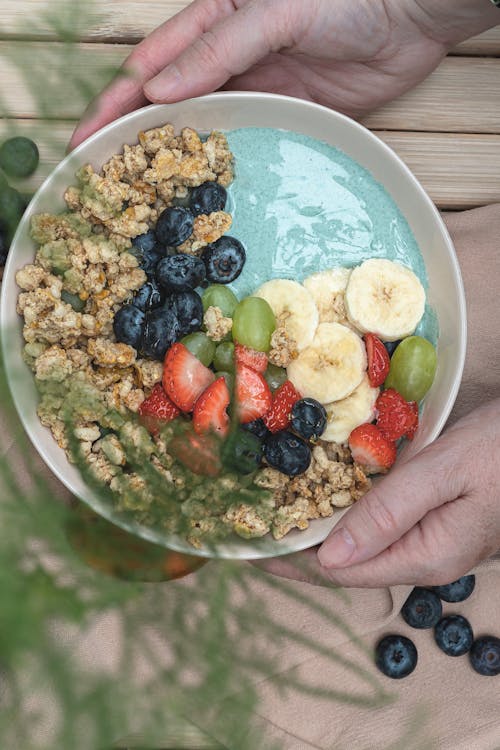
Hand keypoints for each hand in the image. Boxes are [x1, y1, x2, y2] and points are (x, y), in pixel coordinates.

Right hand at [70, 0, 484, 148]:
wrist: (409, 18)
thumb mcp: (272, 12)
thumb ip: (217, 50)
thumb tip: (158, 89)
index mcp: (212, 21)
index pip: (150, 66)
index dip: (114, 102)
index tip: (86, 139)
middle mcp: (226, 60)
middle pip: (167, 103)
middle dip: (132, 137)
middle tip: (101, 177)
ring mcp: (254, 91)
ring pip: (200, 127)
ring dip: (170, 157)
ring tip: (141, 193)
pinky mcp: (283, 117)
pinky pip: (242, 143)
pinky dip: (218, 165)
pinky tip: (199, 189)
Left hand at [256, 399, 499, 587]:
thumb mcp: (444, 474)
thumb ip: (388, 513)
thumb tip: (328, 556)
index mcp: (424, 555)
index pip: (339, 571)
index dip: (289, 563)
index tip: (248, 551)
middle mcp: (424, 558)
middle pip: (346, 565)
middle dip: (296, 553)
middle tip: (251, 532)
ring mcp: (432, 542)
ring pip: (360, 548)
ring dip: (316, 536)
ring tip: (275, 519)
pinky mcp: (435, 523)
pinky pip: (377, 529)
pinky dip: (344, 520)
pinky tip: (325, 503)